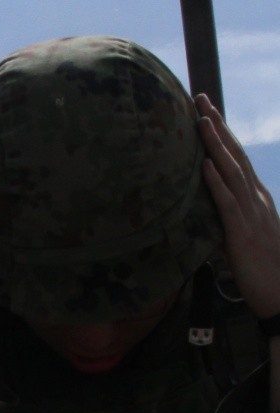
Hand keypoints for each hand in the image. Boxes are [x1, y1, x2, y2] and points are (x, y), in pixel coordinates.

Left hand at [198, 95, 279, 318]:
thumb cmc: (259, 268)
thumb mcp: (238, 236)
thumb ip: (222, 219)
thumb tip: (198, 211)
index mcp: (253, 197)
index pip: (234, 158)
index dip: (219, 133)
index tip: (204, 110)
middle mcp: (255, 198)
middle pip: (233, 154)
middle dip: (216, 126)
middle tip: (199, 99)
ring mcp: (251, 213)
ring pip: (231, 172)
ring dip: (215, 145)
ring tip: (201, 121)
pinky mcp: (243, 232)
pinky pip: (228, 203)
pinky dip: (216, 183)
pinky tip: (204, 166)